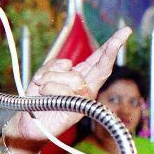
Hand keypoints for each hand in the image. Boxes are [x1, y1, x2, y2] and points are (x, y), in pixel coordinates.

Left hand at [3, 26, 131, 153]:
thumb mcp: (43, 75)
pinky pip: (66, 91)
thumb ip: (54, 66)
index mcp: (80, 75)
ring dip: (52, 78)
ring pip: (74, 77)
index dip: (111, 46)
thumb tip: (68, 63)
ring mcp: (84, 99)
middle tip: (124, 33)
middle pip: (103, 66)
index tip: (124, 32)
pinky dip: (49, 88)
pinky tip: (44, 94)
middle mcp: (86, 87)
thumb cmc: (38, 98)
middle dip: (112, 49)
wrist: (28, 121)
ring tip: (42, 87)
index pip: (98, 59)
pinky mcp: (79, 111)